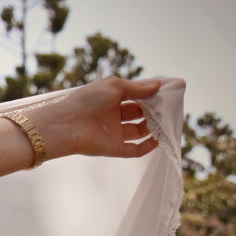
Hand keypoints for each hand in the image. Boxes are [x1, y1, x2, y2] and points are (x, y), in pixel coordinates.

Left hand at [32, 76, 163, 160]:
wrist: (66, 125)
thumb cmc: (86, 101)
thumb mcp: (114, 87)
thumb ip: (138, 88)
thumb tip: (158, 86)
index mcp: (111, 99)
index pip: (136, 97)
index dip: (151, 95)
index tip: (168, 91)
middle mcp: (113, 116)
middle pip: (140, 113)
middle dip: (155, 110)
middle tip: (168, 106)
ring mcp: (114, 133)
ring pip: (140, 131)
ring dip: (154, 126)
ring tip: (165, 119)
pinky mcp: (114, 149)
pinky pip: (135, 150)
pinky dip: (148, 146)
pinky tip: (158, 139)